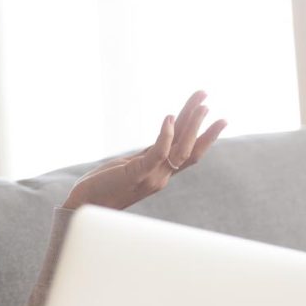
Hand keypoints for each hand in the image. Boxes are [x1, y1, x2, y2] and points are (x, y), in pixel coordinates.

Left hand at [61, 90, 226, 210]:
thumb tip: (160, 141)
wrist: (85, 204)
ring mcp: (151, 176)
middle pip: (189, 147)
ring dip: (191, 125)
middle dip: (200, 124)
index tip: (220, 119)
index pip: (188, 152)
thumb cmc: (103, 185)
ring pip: (179, 149)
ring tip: (200, 105)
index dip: (205, 137)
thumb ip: (147, 156)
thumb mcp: (130, 166)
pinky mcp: (136, 174)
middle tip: (207, 101)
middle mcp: (161, 176)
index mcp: (160, 173)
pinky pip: (156, 154)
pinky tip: (169, 118)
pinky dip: (165, 135)